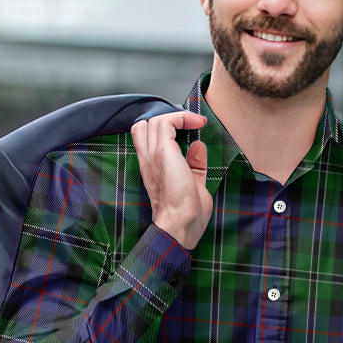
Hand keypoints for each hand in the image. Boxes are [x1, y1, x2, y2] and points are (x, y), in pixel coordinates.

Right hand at [131, 110, 210, 250]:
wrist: (180, 225)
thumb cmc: (187, 215)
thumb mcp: (194, 184)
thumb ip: (194, 165)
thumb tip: (198, 146)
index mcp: (151, 169)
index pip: (144, 138)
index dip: (164, 129)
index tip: (189, 130)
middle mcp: (147, 160)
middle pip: (144, 125)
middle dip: (167, 120)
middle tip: (189, 125)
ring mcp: (152, 156)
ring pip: (155, 120)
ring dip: (177, 117)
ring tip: (196, 122)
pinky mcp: (162, 153)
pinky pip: (166, 123)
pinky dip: (182, 118)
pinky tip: (197, 123)